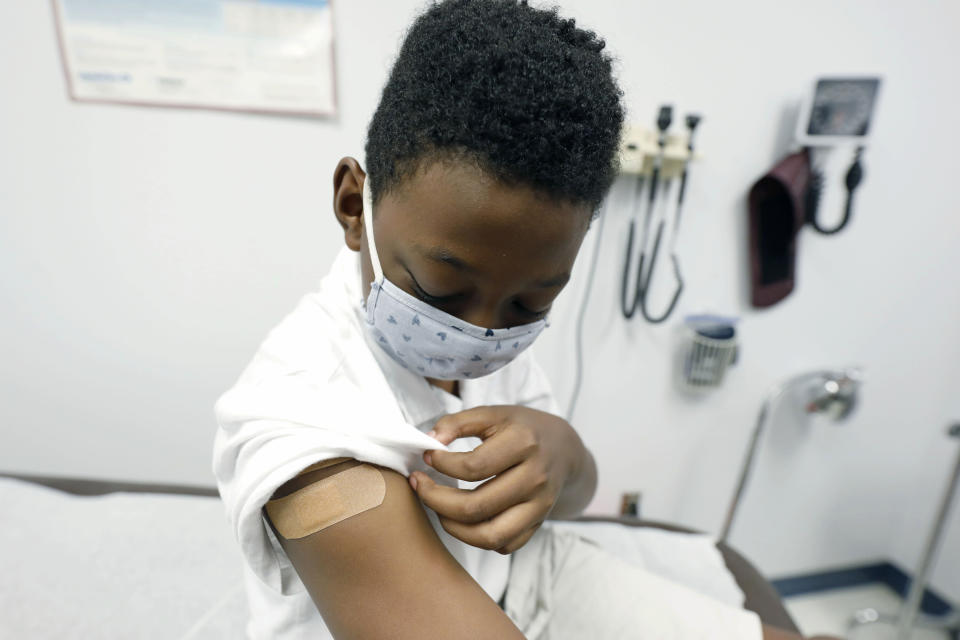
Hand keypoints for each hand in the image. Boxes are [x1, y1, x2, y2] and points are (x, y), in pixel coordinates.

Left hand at [408, 405, 585, 553]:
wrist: (564, 449)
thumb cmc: (522, 429)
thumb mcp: (494, 414)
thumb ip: (459, 422)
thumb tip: (430, 441)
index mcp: (524, 443)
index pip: (473, 466)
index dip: (442, 464)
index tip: (427, 457)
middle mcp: (535, 478)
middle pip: (476, 506)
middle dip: (436, 500)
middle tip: (420, 486)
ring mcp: (539, 506)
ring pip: (490, 536)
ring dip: (453, 527)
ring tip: (438, 509)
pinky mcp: (538, 524)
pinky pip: (503, 545)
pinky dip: (478, 538)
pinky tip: (464, 519)